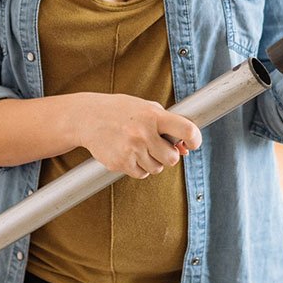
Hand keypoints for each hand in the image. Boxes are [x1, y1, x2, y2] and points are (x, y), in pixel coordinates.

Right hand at [71, 93, 201, 178]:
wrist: (87, 117)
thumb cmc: (120, 111)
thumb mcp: (145, 109)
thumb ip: (167, 124)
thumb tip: (185, 149)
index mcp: (153, 115)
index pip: (186, 130)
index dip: (195, 139)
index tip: (193, 143)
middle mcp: (143, 133)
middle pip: (172, 158)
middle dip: (168, 155)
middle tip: (157, 147)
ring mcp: (131, 149)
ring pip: (156, 168)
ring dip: (152, 162)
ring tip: (139, 147)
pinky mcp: (120, 163)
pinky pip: (141, 174)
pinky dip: (138, 168)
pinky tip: (129, 153)